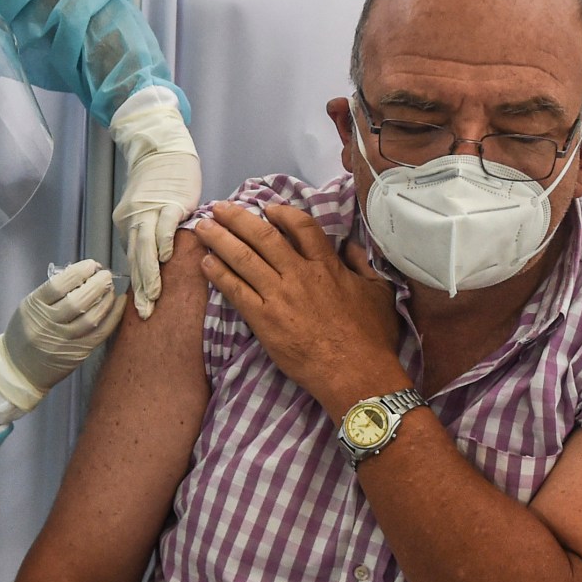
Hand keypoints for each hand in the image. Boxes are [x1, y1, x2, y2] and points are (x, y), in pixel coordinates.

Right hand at [0, 260, 128, 412]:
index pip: (57, 286)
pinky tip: (118, 304)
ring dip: (106, 300)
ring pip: (91, 318)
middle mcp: (48, 325)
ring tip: (111, 288)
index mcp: (33, 308)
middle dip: (97, 284)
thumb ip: (50, 294)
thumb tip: (81, 276)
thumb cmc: (24, 333)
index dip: (77, 272)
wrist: (20, 369)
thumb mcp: (28, 308)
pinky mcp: (78, 353)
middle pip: (78, 301)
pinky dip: (113, 316)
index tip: (90, 265)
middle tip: (106, 275)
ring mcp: (64, 341)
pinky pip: (100, 333)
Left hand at [109, 91, 202, 318]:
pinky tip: (166, 260)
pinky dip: (163, 242)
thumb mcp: (144, 210)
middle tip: (143, 314)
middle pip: (136, 260)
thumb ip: (147, 233)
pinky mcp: (170, 203)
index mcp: (127, 224)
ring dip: (149, 275)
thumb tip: (154, 260)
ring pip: (146, 248)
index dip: (136, 285)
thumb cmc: (159, 183)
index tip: (139, 308)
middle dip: (140, 290)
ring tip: (153, 298)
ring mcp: (152, 212)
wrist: (163, 151)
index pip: (132, 260)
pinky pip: (165, 226)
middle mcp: (135, 220)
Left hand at [189, 202, 406, 414]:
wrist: (354, 373)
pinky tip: (205, 263)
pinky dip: (219, 274)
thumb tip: (352, 247)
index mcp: (327, 266)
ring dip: (220, 240)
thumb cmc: (371, 338)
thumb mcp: (379, 293)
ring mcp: (279, 296)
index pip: (301, 226)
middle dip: (237, 218)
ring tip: (202, 227)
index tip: (268, 208)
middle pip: (262, 236)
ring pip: (243, 258)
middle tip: (219, 208)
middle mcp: (299, 275)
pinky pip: (235, 290)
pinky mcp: (264, 320)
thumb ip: (364, 266)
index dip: (282, 213)